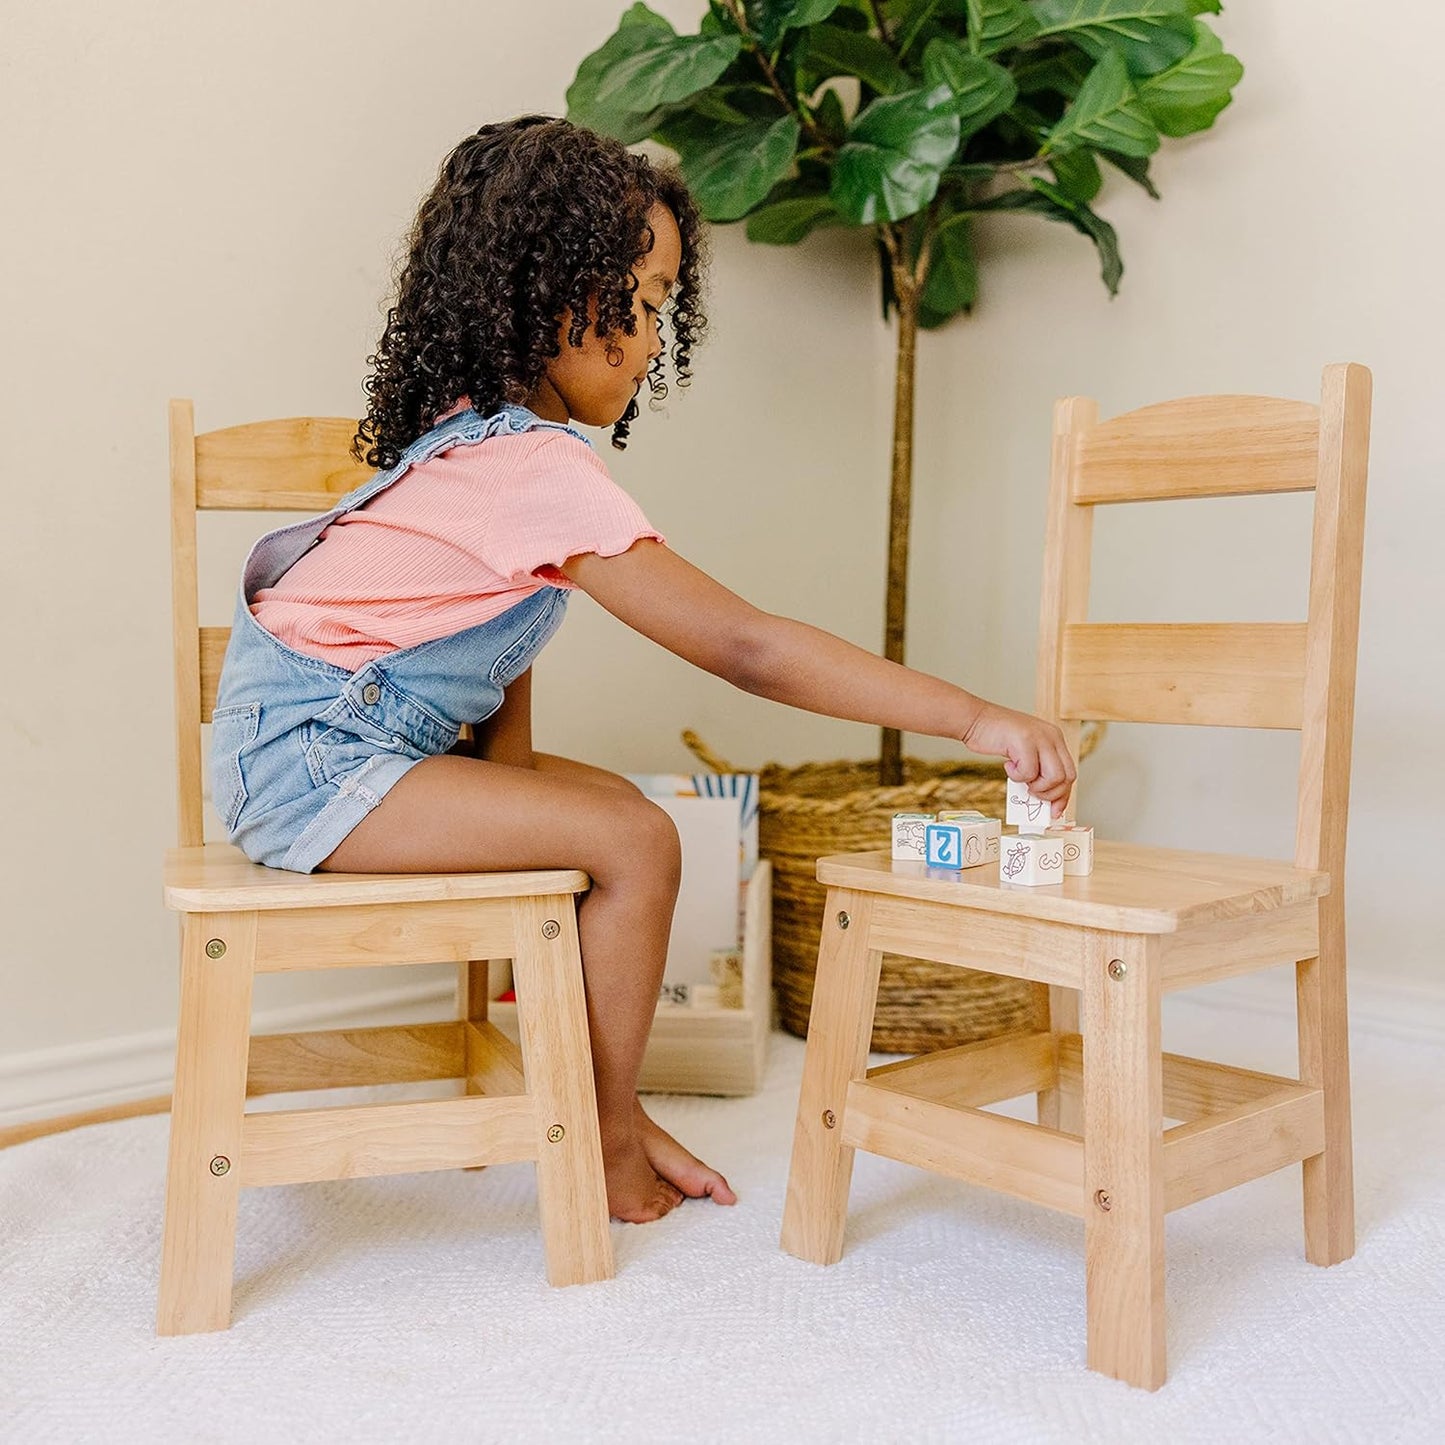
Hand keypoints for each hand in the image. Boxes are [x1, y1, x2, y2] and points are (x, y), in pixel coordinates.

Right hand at [961, 702, 1076, 818]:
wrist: (974, 719)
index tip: (1054, 811)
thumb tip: (1044, 798)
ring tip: (1021, 780)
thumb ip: (1038, 767)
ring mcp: (1040, 737)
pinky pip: (1029, 772)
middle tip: (1032, 793)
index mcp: (1055, 738)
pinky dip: (1017, 776)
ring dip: (1036, 787)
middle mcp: (1052, 736)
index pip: (1070, 773)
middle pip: (1067, 777)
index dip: (1063, 795)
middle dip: (1050, 794)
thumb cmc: (996, 737)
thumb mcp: (1025, 751)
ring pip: (1054, 778)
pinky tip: (1008, 766)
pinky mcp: (1025, 741)